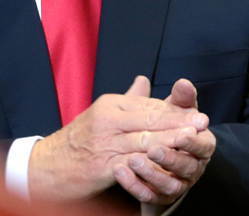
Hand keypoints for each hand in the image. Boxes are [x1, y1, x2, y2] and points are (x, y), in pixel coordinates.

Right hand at [28, 76, 208, 201]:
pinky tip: (167, 166)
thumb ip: (128, 99)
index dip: (175, 111)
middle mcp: (108, 120)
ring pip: (144, 140)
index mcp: (111, 104)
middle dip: (179, 122)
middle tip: (202, 124)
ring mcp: (104, 143)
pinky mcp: (101, 166)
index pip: (149, 106)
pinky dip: (151, 165)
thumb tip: (144, 80)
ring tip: (191, 141)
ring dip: (170, 141)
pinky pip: (131, 164)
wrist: (46, 167)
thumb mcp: (102, 113)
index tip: (197, 114)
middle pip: (150, 120)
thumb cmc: (78, 140)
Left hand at [113, 79, 215, 211]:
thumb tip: (183, 83)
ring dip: (151, 172)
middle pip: (187, 166)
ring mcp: (177, 185)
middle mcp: (193, 168)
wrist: (158, 158)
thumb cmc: (169, 129)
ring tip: (132, 160)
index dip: (193, 141)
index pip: (204, 145)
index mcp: (202, 146)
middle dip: (170, 157)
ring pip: (169, 184)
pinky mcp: (159, 197)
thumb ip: (180, 99)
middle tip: (152, 148)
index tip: (181, 134)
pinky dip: (135, 185)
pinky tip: (120, 172)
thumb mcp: (175, 113)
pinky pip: (149, 195)